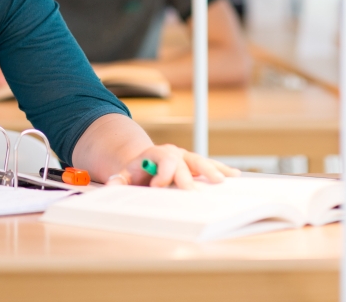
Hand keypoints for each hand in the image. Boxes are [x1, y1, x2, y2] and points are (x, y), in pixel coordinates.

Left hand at [105, 144, 239, 189]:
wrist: (147, 165)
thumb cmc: (138, 173)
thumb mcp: (125, 175)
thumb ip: (119, 179)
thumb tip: (111, 184)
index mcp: (156, 154)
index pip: (162, 160)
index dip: (161, 173)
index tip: (159, 187)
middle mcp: (174, 153)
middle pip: (182, 163)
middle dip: (186, 177)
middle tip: (191, 192)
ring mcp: (187, 158)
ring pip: (199, 162)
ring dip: (210, 171)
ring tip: (220, 180)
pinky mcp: (196, 165)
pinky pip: (210, 166)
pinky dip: (221, 170)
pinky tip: (234, 176)